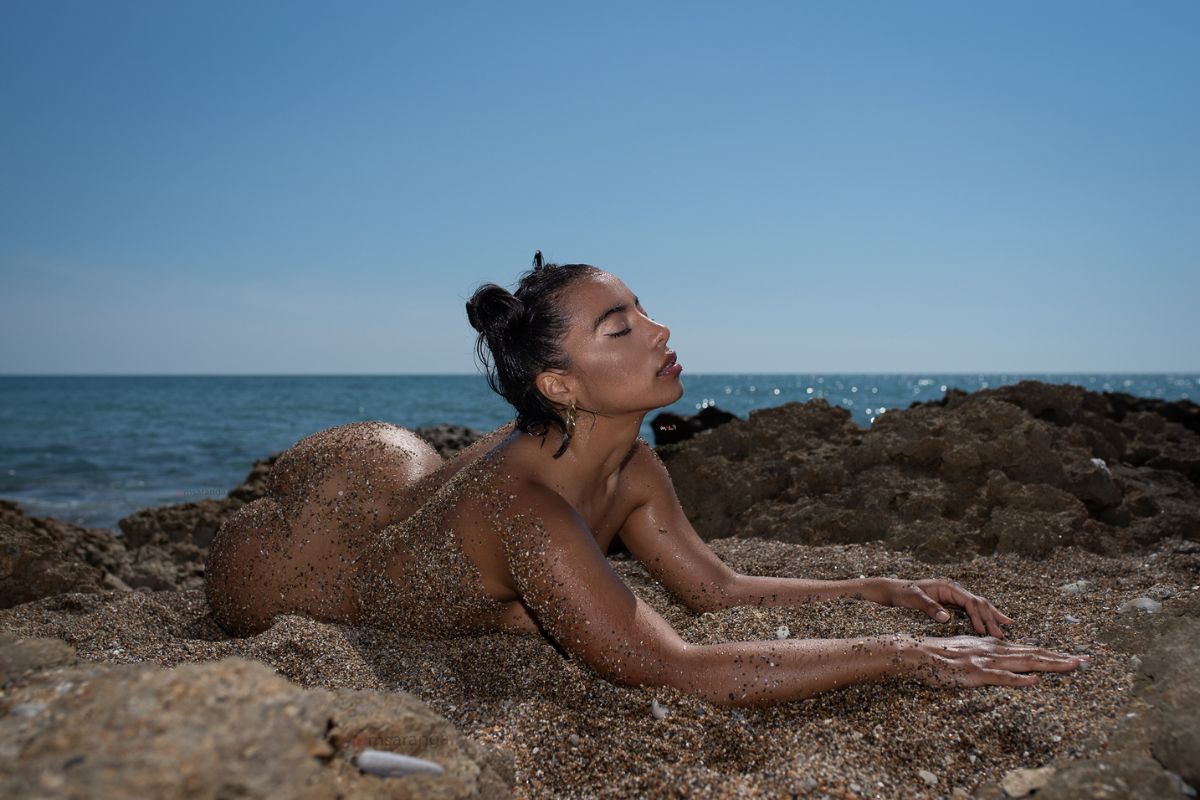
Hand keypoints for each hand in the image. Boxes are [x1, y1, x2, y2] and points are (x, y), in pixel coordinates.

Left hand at [873, 578, 1013, 637]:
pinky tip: (990, 625)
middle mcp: (954, 590)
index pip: (970, 602)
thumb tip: (946, 618)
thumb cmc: (902, 593)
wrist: (892, 590)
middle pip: (978, 603)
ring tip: (1008, 626)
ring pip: (978, 606)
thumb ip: (929, 607)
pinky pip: (971, 611)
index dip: (978, 617)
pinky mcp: (951, 604)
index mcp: (948, 587)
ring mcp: (954, 597)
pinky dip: (982, 617)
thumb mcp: (913, 599)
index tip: (983, 632)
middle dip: (991, 618)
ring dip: (991, 617)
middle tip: (1002, 636)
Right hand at [902, 635, 1087, 687]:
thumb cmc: (938, 654)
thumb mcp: (967, 648)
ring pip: (1024, 662)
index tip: (1074, 657)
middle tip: (1087, 661)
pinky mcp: (974, 673)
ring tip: (1072, 666)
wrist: (915, 651)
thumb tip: (1001, 652)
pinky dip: (1018, 679)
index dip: (1053, 653)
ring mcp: (985, 661)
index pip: (1030, 648)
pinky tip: (1034, 680)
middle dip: (1062, 658)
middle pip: (1034, 653)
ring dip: (1050, 664)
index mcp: (992, 646)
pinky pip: (1000, 677)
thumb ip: (986, 651)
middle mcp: (993, 650)